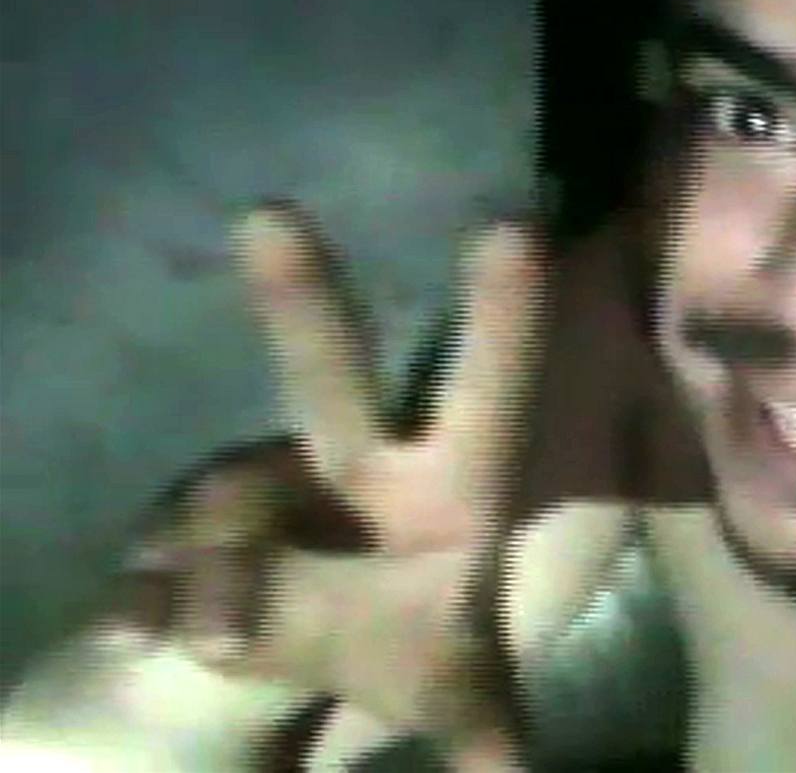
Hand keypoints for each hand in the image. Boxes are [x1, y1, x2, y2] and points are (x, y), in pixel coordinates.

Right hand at [120, 202, 543, 762]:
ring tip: (218, 638)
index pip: (489, 392)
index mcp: (452, 486)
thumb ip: (486, 738)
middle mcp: (356, 461)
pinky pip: (157, 556)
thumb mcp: (460, 693)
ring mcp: (265, 482)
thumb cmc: (416, 646)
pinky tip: (137, 624)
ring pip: (226, 501)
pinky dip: (148, 596)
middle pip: (329, 372)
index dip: (503, 317)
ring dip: (217, 573)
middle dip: (301, 296)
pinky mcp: (183, 529)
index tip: (515, 224)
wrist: (320, 660)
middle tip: (271, 218)